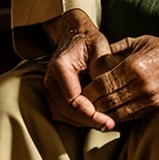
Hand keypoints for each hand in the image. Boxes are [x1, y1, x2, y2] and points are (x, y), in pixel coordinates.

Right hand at [41, 10, 115, 130]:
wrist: (74, 35)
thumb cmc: (88, 41)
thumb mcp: (100, 47)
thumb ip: (102, 67)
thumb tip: (107, 92)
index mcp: (60, 66)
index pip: (73, 99)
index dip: (90, 113)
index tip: (107, 119)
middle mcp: (50, 79)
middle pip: (66, 111)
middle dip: (88, 121)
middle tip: (109, 124)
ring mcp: (49, 87)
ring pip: (62, 115)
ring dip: (82, 122)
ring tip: (104, 122)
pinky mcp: (52, 94)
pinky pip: (62, 113)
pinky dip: (77, 118)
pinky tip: (93, 117)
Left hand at [85, 34, 158, 121]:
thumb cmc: (157, 47)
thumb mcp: (133, 41)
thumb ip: (112, 51)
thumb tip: (92, 61)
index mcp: (134, 65)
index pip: (103, 84)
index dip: (89, 90)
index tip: (80, 90)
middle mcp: (141, 84)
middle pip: (108, 100)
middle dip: (92, 103)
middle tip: (81, 102)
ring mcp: (149, 98)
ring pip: (117, 112)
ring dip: (103, 112)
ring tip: (92, 108)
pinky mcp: (153, 107)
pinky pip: (129, 116)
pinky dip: (116, 115)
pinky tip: (108, 111)